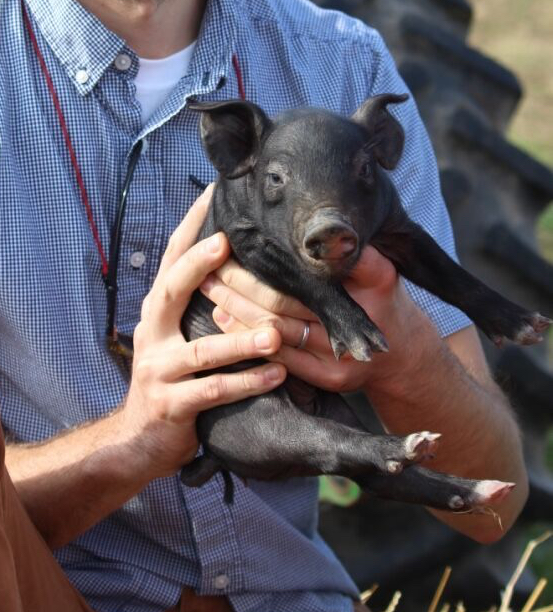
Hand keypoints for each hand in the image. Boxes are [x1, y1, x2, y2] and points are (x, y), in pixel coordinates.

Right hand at [118, 189, 285, 480]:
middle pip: (170, 290)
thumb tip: (237, 261)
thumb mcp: (178, 336)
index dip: (190, 226)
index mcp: (157, 311)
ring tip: (275, 334)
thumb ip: (198, 305)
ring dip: (240, 341)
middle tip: (227, 242)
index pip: (172, 258)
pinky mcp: (171, 405)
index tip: (214, 193)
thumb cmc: (172, 380)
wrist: (137, 441)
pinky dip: (247, 383)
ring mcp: (157, 370)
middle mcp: (151, 333)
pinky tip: (277, 375)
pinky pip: (213, 391)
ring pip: (202, 351)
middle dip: (197, 265)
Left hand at [201, 246, 430, 392]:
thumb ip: (356, 254)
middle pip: (280, 305)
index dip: (266, 265)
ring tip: (208, 285)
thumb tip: (327, 232)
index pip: (302, 281)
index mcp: (360, 298)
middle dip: (241, 284)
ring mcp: (334, 361)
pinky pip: (277, 358)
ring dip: (236, 309)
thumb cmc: (385, 299)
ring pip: (273, 332)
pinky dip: (246, 337)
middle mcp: (347, 333)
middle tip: (210, 264)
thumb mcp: (381, 270)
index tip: (238, 245)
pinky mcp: (324, 379)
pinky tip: (222, 318)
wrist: (403, 352)